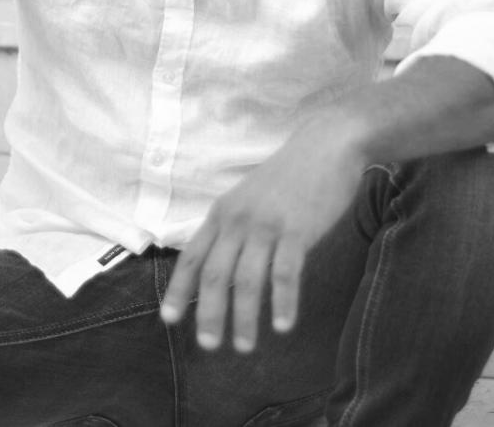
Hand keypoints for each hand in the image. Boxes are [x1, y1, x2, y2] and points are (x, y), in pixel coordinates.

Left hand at [160, 114, 365, 351]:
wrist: (325, 146)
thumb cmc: (288, 177)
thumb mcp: (249, 198)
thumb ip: (235, 229)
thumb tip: (221, 268)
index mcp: (222, 212)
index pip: (193, 256)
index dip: (179, 289)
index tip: (168, 319)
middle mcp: (238, 219)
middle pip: (216, 274)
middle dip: (209, 313)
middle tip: (208, 346)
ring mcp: (266, 224)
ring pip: (247, 280)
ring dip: (244, 318)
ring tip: (243, 347)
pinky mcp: (296, 229)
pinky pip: (285, 273)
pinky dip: (282, 302)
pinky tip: (282, 326)